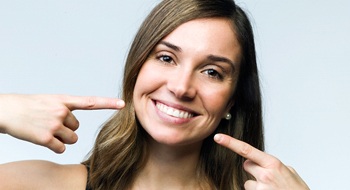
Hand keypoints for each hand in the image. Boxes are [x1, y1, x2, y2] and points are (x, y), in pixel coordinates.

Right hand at [0, 94, 124, 152]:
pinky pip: (61, 148)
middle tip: (50, 122)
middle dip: (66, 128)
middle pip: (77, 128)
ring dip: (62, 138)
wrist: (6, 110)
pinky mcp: (45, 138)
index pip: (90, 102)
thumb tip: (75, 125)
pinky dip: (55, 146)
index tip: (123, 104)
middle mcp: (61, 111)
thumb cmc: (28, 106)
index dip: (108, 103)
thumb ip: (65, 108)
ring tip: (46, 129)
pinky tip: (43, 138)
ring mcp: (54, 124)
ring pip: (72, 139)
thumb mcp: (49, 101)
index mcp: (63, 100)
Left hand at [214, 133, 308, 189]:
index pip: (246, 150)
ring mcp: (260, 188)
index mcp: (273, 164)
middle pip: (246, 165)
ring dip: (256, 185)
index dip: (230, 143)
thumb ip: (275, 165)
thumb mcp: (290, 173)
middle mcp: (265, 175)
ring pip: (248, 182)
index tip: (218, 137)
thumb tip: (264, 163)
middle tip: (267, 178)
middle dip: (254, 169)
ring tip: (271, 189)